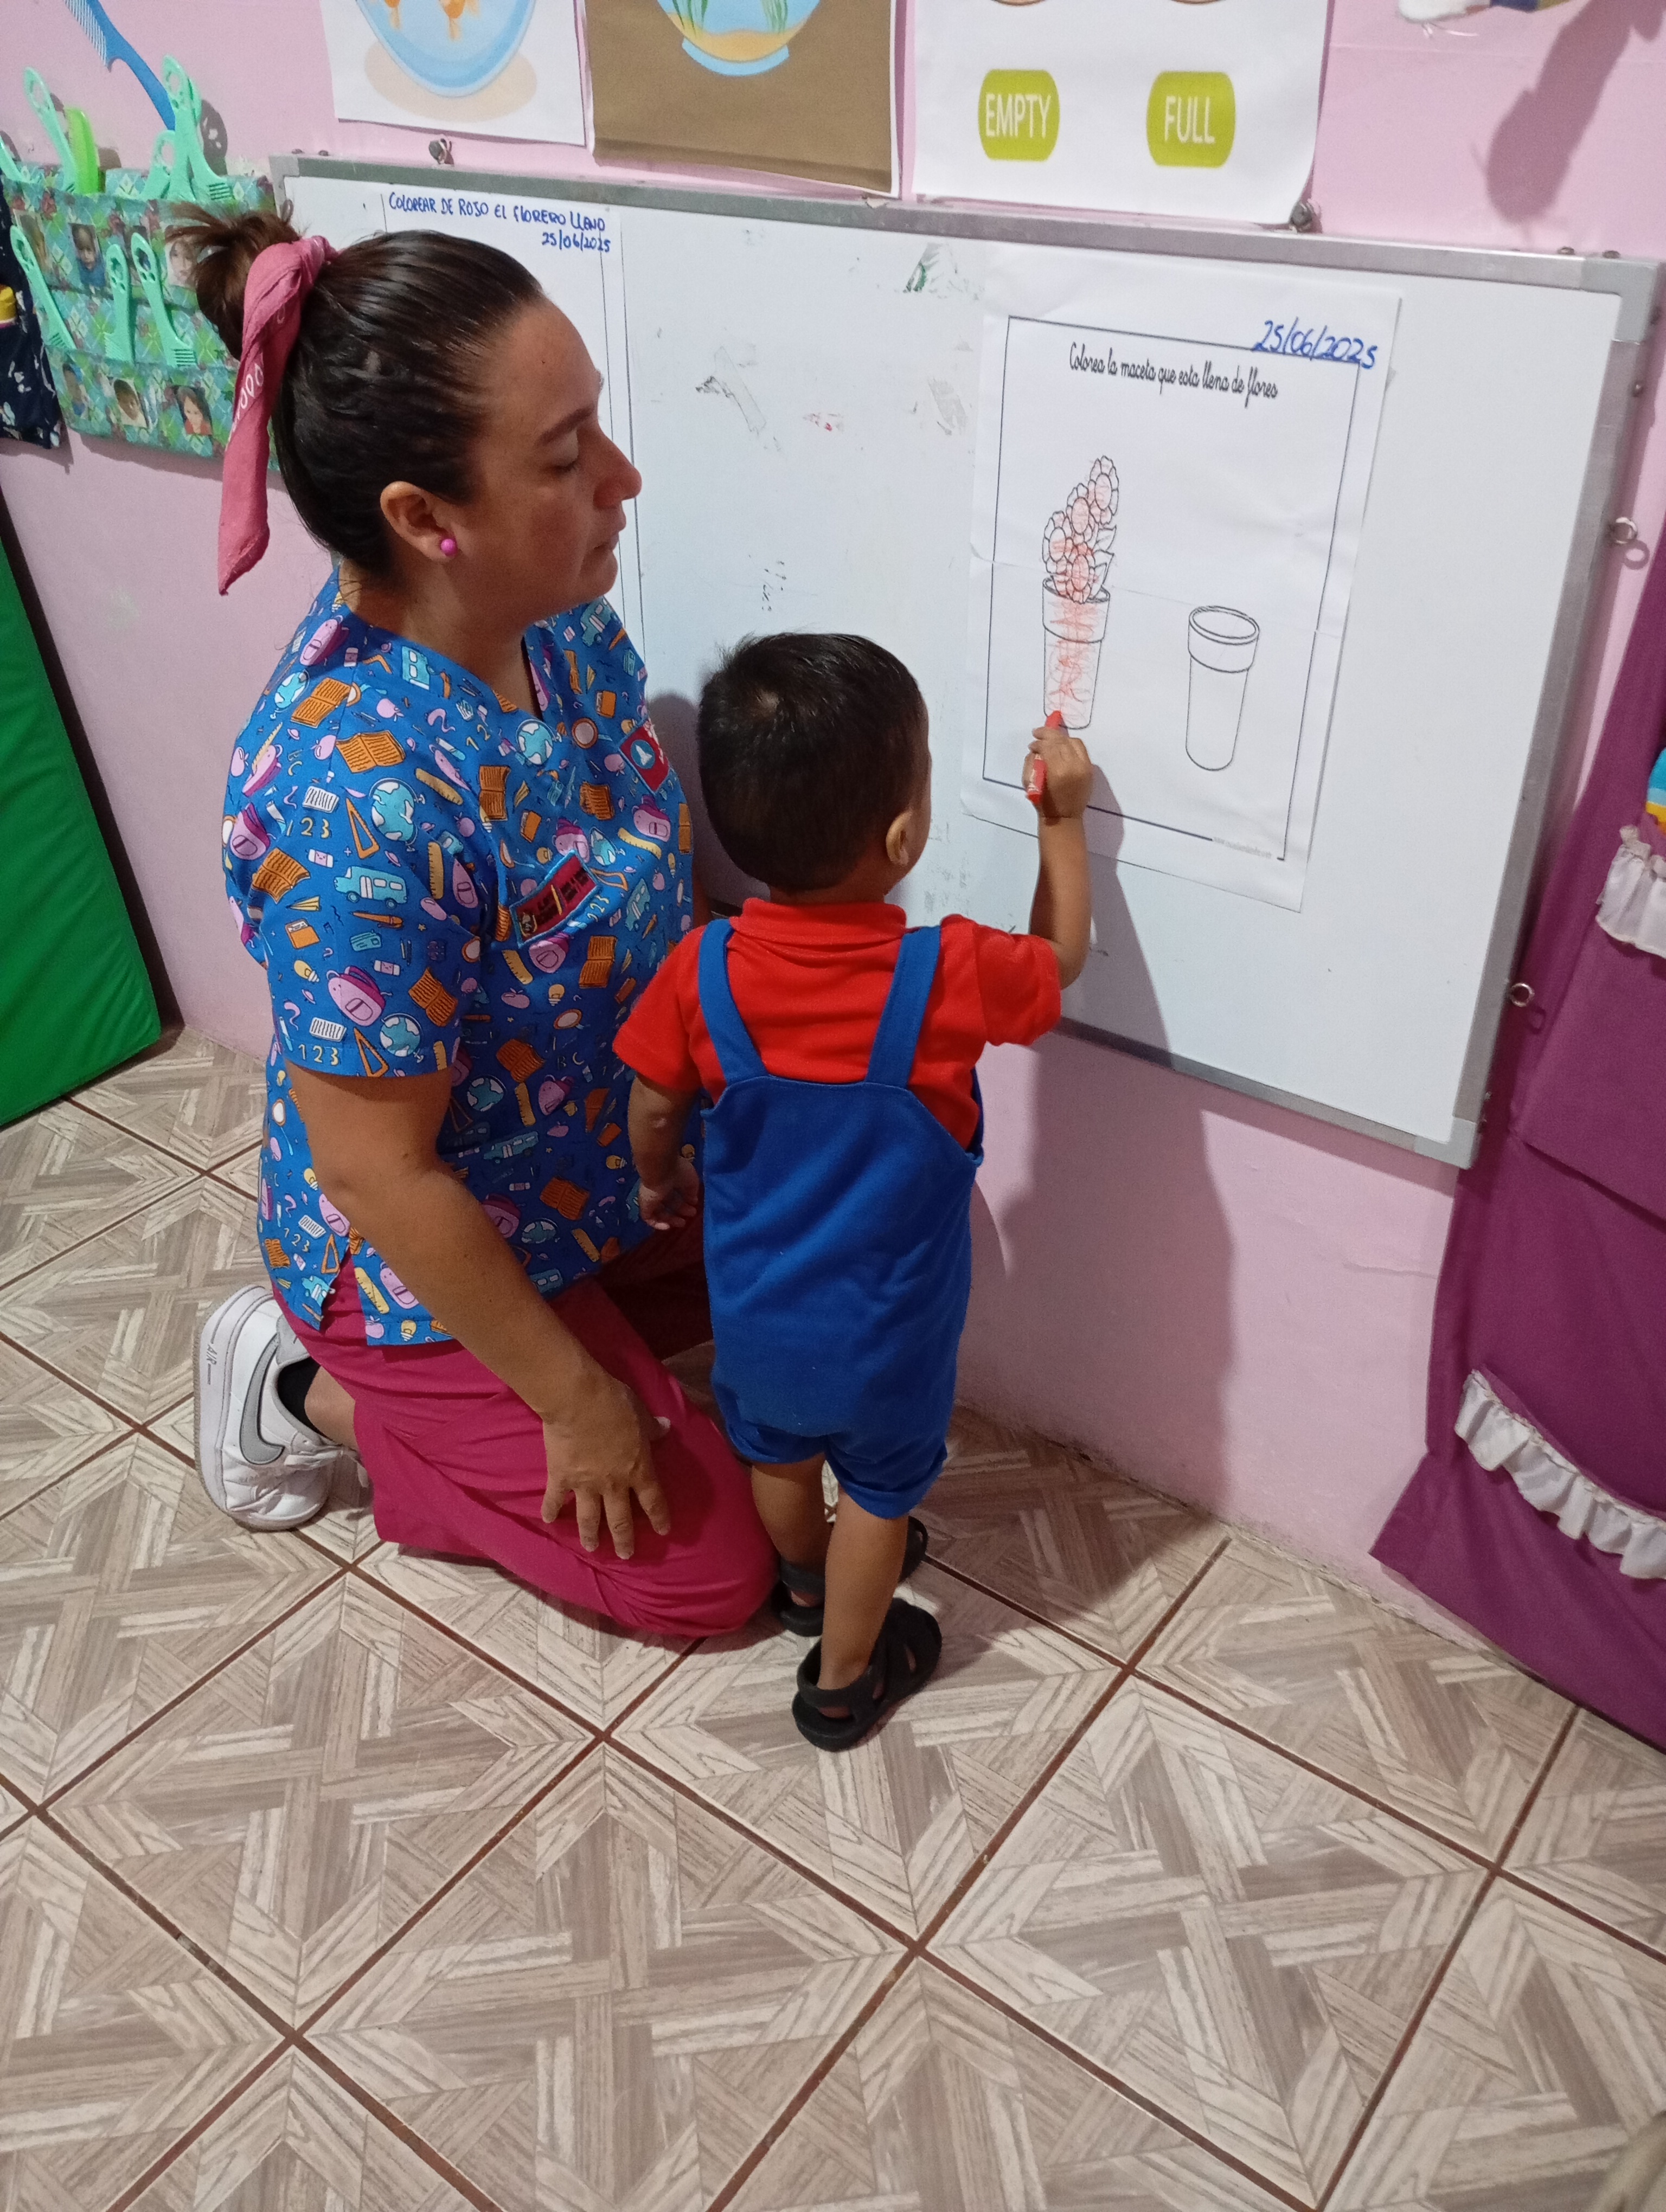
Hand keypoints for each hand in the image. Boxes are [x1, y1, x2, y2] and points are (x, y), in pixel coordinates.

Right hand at [541, 1365, 671, 1556]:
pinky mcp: (560, 1477)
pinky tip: (549, 1521)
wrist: (577, 1399)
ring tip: (592, 1548)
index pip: (653, 1500)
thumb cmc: (614, 1404)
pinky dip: (551, 1510)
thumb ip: (652, 1427)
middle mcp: (613, 1484)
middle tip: (626, 1555)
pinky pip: (555, 1499)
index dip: (659, 1517)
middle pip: (621, 1519)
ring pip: (589, 1518)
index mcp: (637, 1469)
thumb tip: (666, 1429)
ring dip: (591, 1535)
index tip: (663, 1532)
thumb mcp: (641, 1413)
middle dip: (624, 1539)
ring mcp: (585, 1484)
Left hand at [637, 1157, 700, 1231]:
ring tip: (682, 1223)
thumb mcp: (691, 1181)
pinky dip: (657, 1224)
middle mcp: (659, 1187)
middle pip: (669, 1201)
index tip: (695, 1206)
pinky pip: (648, 1217)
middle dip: (680, 1209)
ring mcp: (650, 1196)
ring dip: (670, 1218)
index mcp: (670, 1179)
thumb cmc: (678, 1171)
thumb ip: (692, 1192)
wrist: (660, 1168)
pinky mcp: (644, 1204)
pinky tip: (668, 1227)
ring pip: (659, 1210)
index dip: (686, 1200)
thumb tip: (694, 1201)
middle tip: (691, 1215)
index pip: (677, 1191)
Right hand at [1026, 724, 1093, 822]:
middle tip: (1038, 732)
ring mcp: (1085, 767)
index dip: (1039, 742)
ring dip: (1060, 738)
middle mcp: (1074, 766)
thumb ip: (1031, 762)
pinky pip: (1081, 749)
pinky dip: (1070, 745)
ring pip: (1073, 742)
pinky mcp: (1090, 769)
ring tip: (1050, 739)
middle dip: (1048, 734)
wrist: (1064, 818)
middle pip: (1061, 741)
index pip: (1048, 746)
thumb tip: (1036, 749)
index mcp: (1058, 771)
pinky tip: (1062, 746)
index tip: (1032, 743)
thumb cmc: (1043, 803)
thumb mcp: (1030, 783)